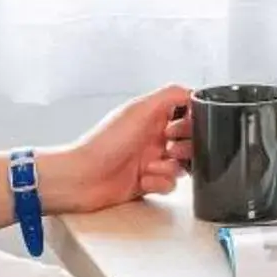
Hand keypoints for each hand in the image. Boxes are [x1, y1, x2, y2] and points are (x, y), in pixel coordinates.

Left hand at [37, 87, 192, 214]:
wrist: (82, 177)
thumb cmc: (105, 143)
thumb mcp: (139, 110)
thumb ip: (170, 95)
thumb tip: (194, 92)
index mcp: (150, 116)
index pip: (185, 113)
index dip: (192, 121)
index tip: (186, 125)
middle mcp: (151, 136)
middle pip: (188, 141)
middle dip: (185, 147)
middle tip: (170, 148)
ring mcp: (149, 160)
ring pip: (181, 165)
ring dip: (169, 168)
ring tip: (150, 167)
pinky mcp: (146, 182)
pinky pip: (169, 184)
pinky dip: (159, 183)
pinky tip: (142, 180)